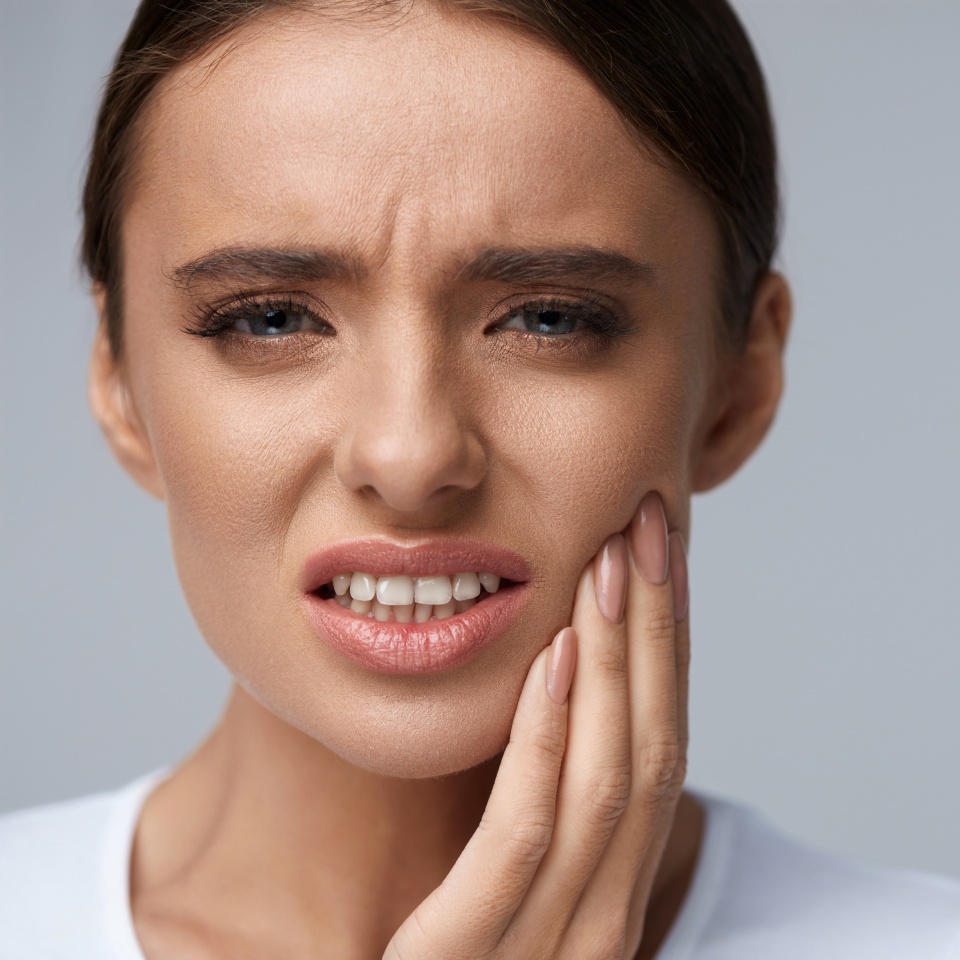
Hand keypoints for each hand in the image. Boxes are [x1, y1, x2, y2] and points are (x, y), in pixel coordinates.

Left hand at [384, 492, 689, 959]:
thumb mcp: (506, 873)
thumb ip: (539, 796)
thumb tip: (559, 682)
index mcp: (616, 886)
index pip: (659, 747)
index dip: (667, 648)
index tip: (658, 555)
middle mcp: (609, 914)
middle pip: (652, 748)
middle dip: (655, 632)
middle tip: (647, 527)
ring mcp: (559, 946)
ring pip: (608, 781)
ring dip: (614, 662)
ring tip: (609, 566)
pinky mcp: (474, 958)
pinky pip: (524, 834)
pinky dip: (546, 741)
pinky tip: (552, 659)